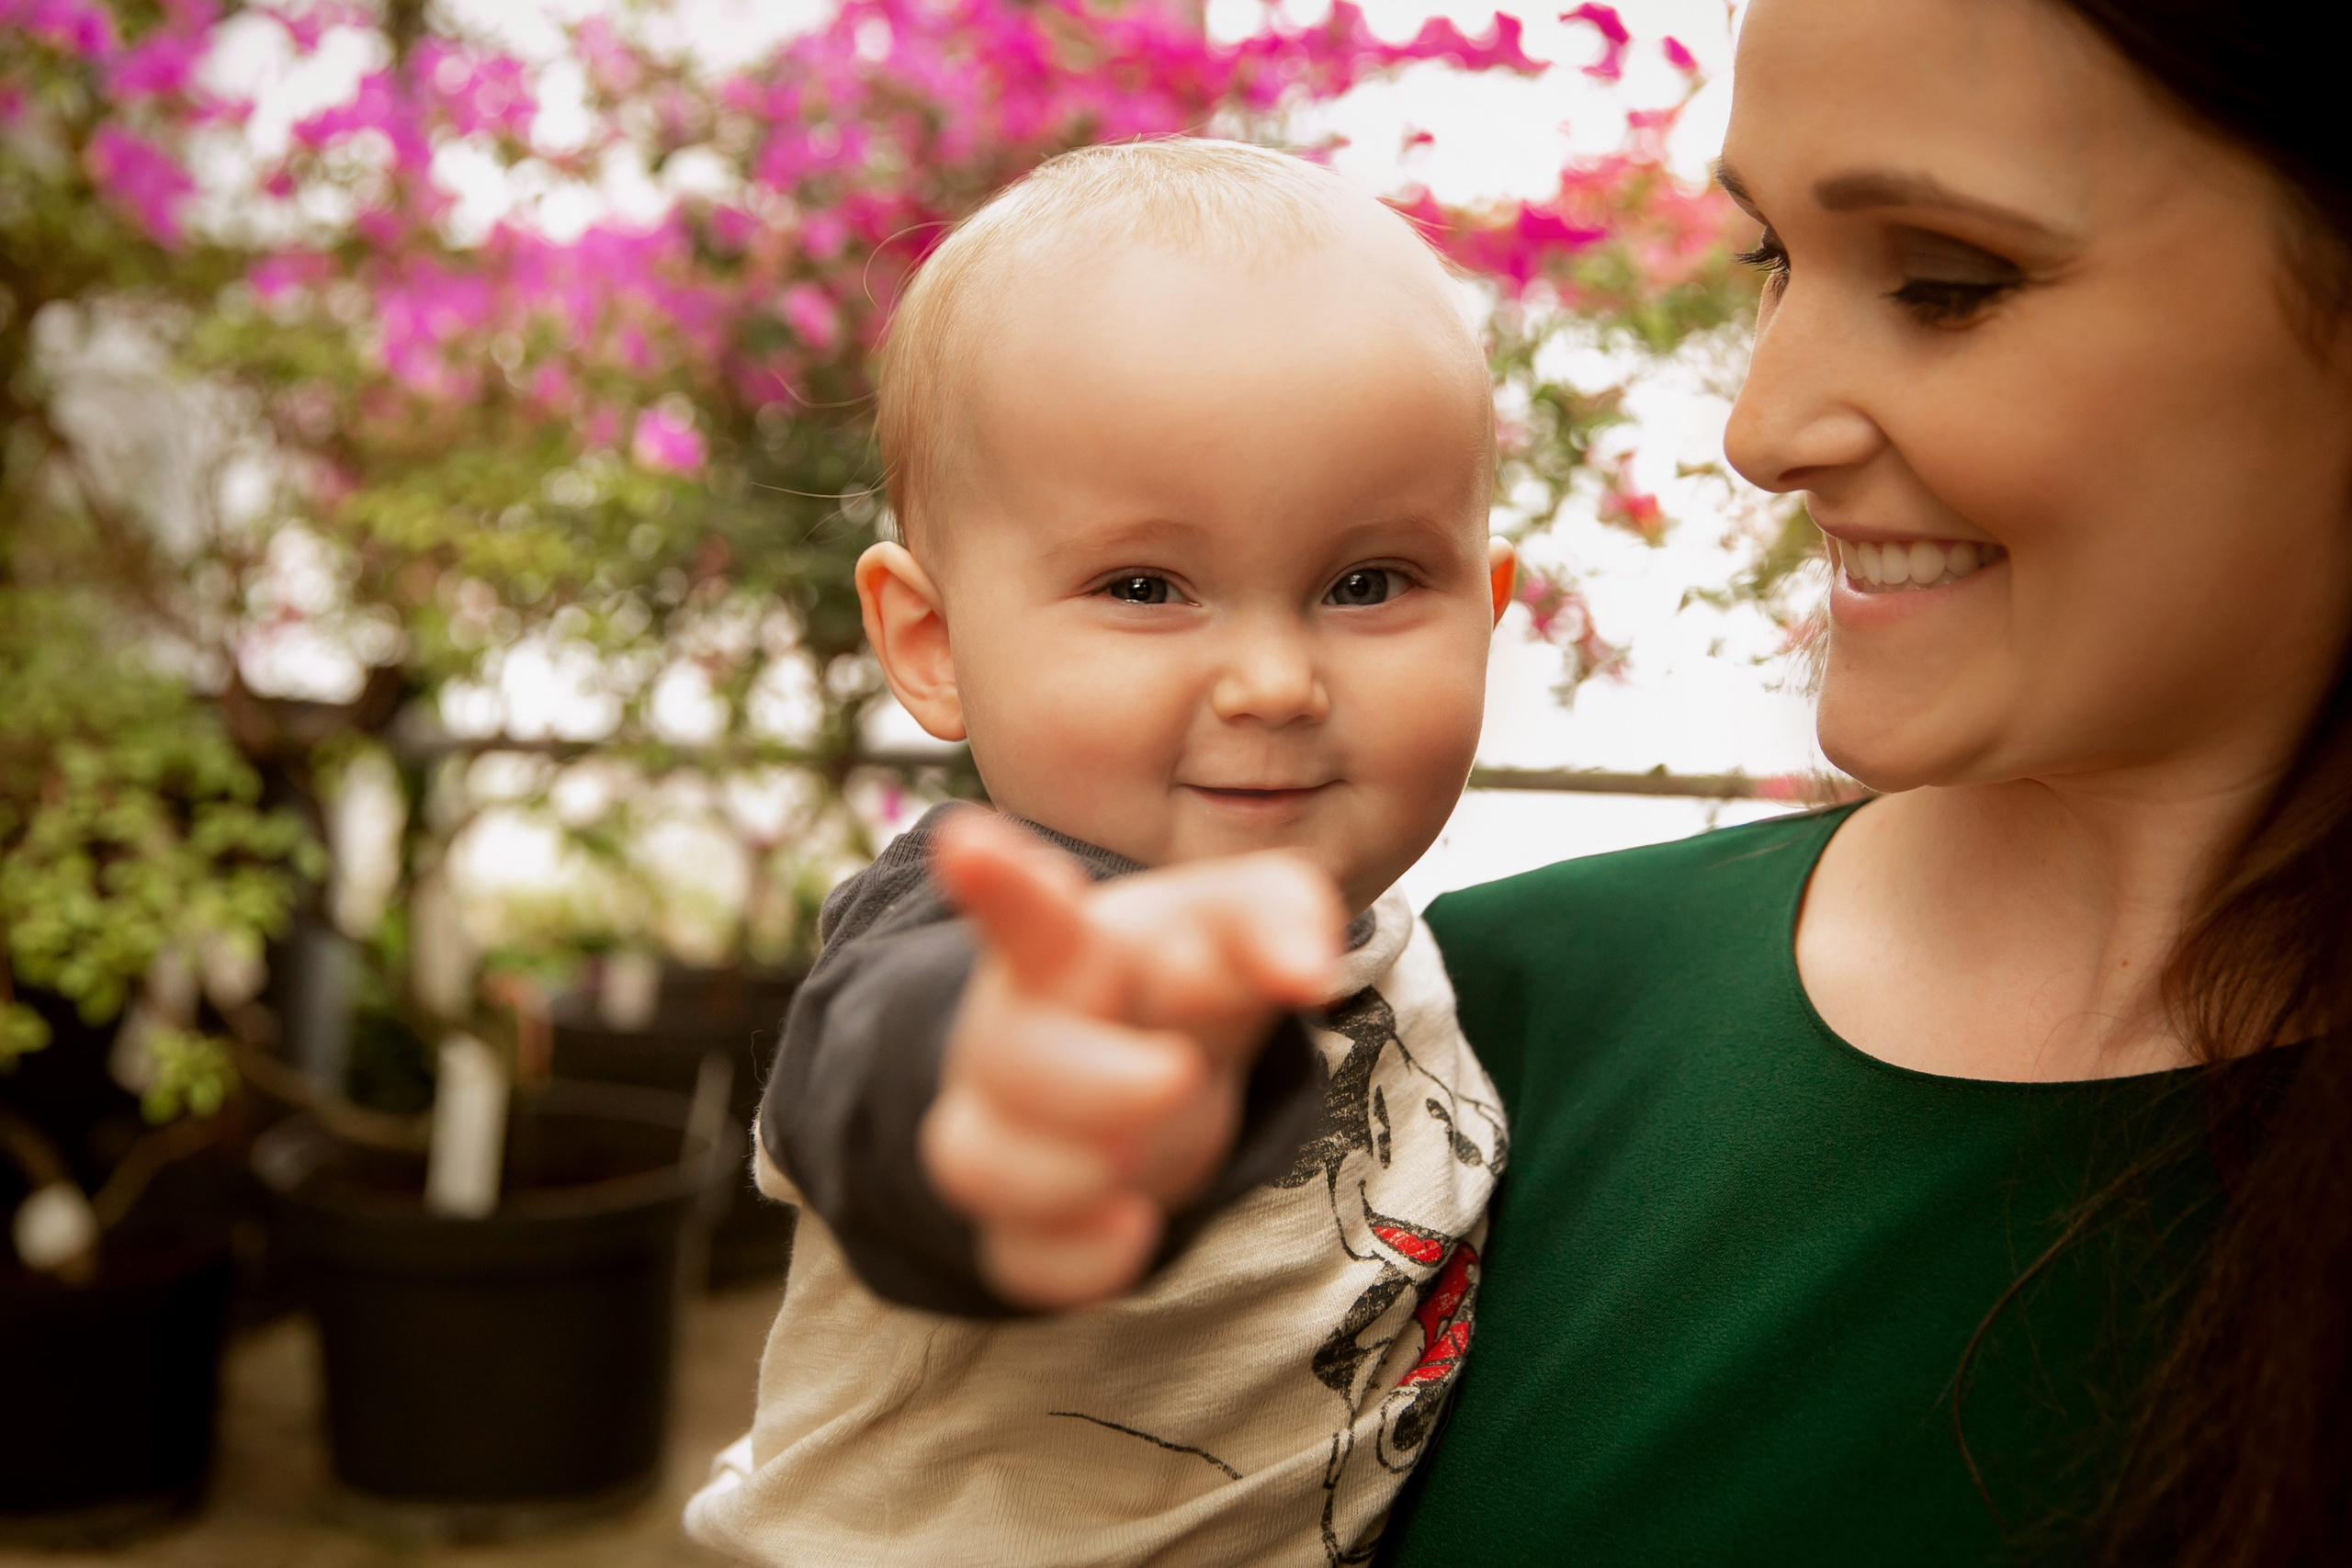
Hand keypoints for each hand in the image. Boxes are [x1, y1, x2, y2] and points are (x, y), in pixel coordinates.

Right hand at [920, 810, 1343, 1309]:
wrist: (1152, 1051)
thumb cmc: (1190, 967)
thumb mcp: (1243, 917)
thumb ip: (1283, 916)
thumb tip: (1309, 973)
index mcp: (1072, 945)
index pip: (1029, 912)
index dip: (999, 883)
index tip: (966, 842)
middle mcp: (1015, 1029)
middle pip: (1008, 1057)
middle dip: (1096, 1083)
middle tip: (1178, 1076)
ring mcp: (1001, 1122)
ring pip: (977, 1162)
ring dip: (1068, 1174)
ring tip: (1137, 1161)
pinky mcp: (1018, 1213)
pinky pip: (1015, 1255)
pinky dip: (1075, 1261)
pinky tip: (1131, 1232)